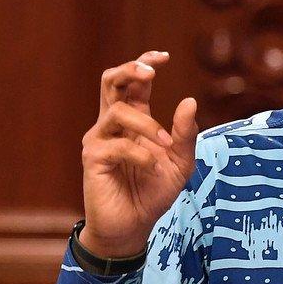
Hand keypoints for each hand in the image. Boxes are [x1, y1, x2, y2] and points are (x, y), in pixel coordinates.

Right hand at [79, 51, 198, 257]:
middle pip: (109, 81)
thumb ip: (185, 135)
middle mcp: (112, 125)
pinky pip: (118, 145)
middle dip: (129, 69)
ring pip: (117, 111)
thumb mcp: (181, 165)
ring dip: (148, 125)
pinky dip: (141, 154)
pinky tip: (151, 168)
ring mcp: (99, 140)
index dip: (143, 63)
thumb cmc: (153, 194)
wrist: (133, 228)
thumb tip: (189, 101)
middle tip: (151, 72)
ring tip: (166, 145)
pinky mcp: (93, 159)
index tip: (163, 55)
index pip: (132, 82)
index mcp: (133, 121)